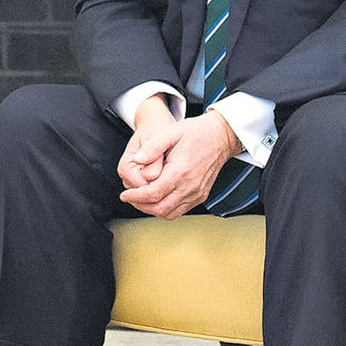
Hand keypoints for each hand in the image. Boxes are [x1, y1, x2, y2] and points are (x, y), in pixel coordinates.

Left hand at [119, 108, 240, 219]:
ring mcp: (197, 193)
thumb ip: (152, 147)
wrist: (221, 136)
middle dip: (140, 205)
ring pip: (170, 213)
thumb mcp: (170, 132)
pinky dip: (165, 209)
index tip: (124, 194)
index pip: (153, 193)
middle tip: (129, 197)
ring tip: (140, 199)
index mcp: (181, 171)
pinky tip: (156, 199)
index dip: (135, 197)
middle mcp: (190, 186)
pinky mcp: (201, 195)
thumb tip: (137, 159)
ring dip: (152, 210)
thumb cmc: (197, 133)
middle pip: (160, 208)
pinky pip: (180, 210)